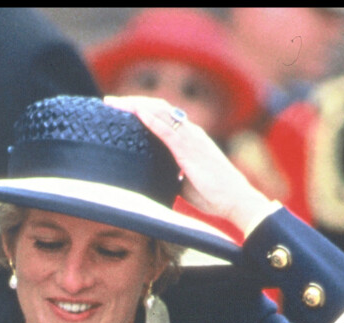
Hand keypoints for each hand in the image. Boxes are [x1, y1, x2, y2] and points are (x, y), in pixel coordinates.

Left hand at [104, 95, 272, 232]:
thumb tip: (152, 181)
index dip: (140, 110)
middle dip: (131, 102)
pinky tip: (137, 112)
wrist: (235, 200)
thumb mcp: (184, 183)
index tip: (119, 109)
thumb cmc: (212, 194)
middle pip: (157, 109)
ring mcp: (191, 139)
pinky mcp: (190, 150)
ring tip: (114, 102)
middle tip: (108, 101)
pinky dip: (151, 119)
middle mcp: (190, 133)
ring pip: (160, 113)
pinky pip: (168, 130)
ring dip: (135, 105)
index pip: (161, 117)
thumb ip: (170, 175)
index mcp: (188, 139)